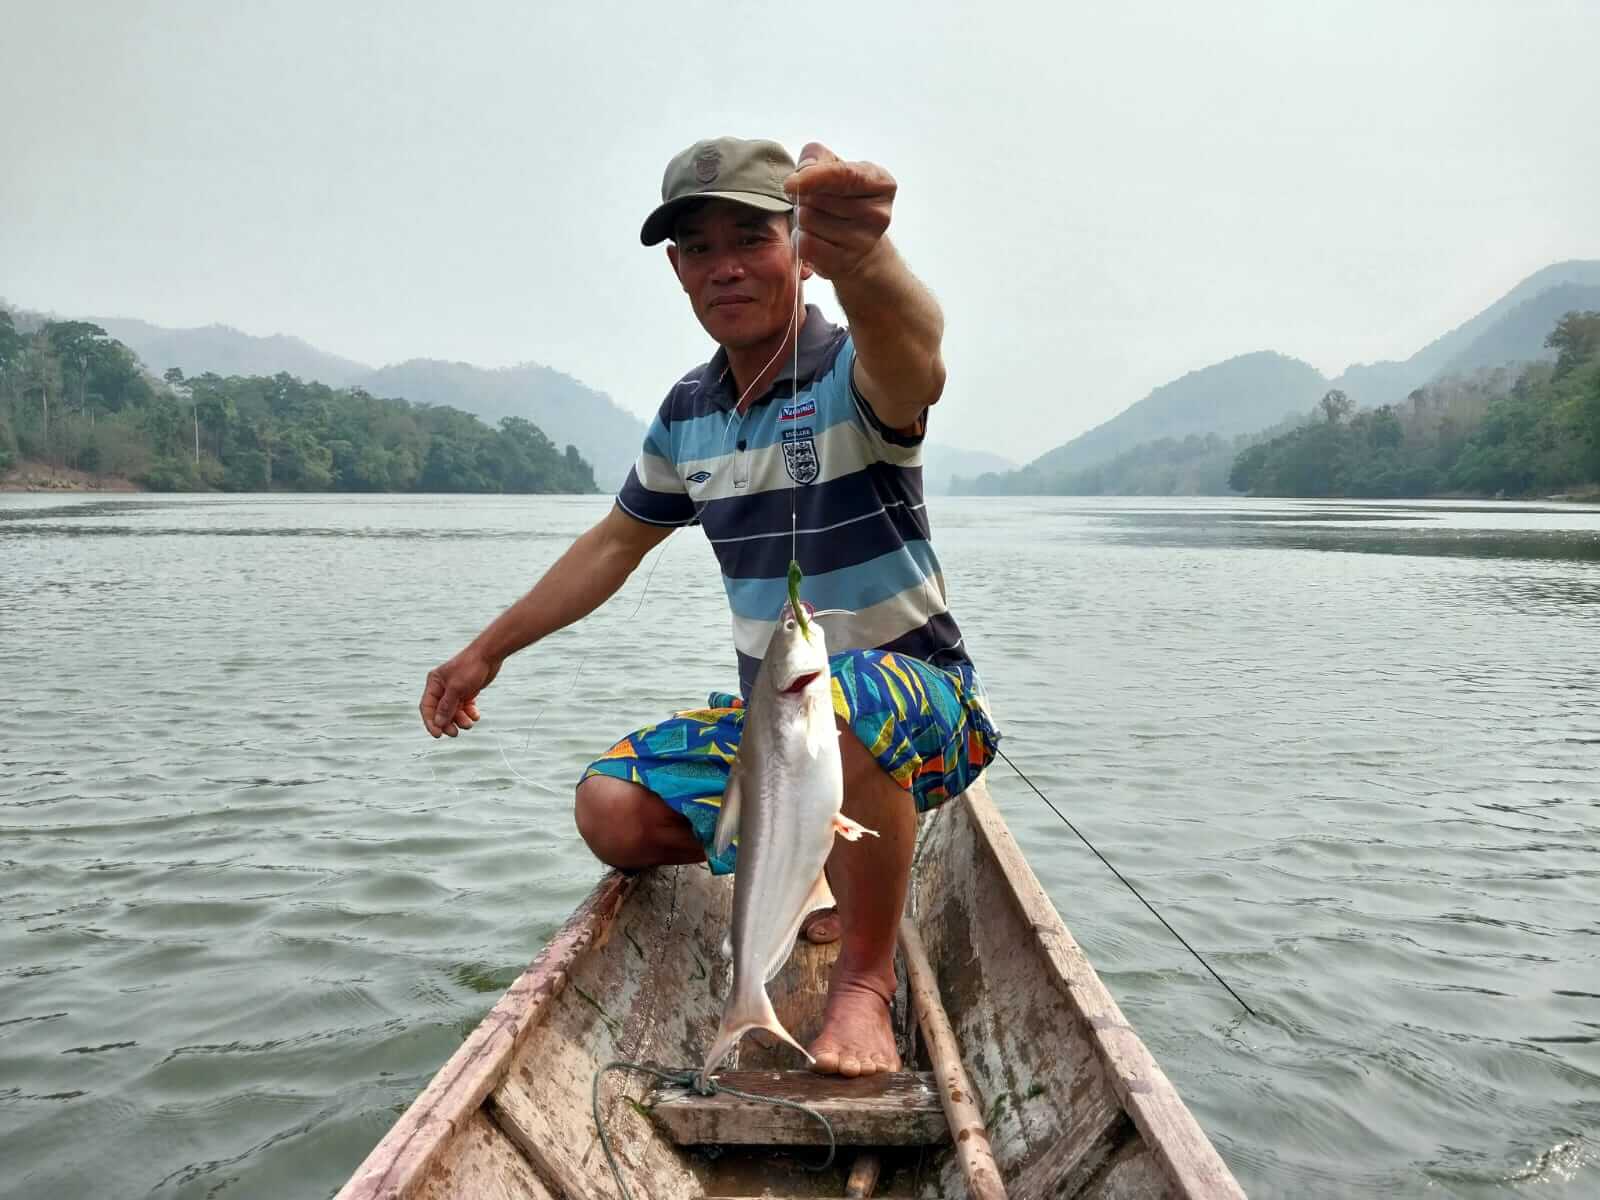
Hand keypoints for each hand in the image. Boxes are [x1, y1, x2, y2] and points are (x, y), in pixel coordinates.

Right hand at [420, 648, 499, 736]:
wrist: (489, 655)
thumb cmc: (470, 667)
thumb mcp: (457, 688)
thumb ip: (447, 706)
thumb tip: (438, 723)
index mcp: (434, 683)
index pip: (427, 707)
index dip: (431, 722)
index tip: (438, 735)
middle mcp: (442, 687)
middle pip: (440, 712)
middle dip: (447, 723)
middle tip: (455, 733)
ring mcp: (455, 690)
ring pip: (454, 711)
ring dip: (460, 720)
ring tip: (469, 723)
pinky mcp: (467, 691)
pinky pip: (465, 708)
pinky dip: (469, 713)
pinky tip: (476, 715)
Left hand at [784, 142, 895, 281]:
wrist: (859, 247)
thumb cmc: (844, 200)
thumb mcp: (836, 167)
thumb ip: (817, 157)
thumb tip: (802, 172)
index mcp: (882, 183)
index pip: (845, 176)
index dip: (814, 177)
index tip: (790, 182)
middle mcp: (879, 214)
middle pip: (818, 198)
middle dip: (806, 196)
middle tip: (815, 202)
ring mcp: (864, 242)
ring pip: (808, 220)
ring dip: (802, 218)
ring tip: (817, 220)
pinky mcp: (845, 263)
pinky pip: (806, 244)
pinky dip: (800, 238)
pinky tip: (814, 237)